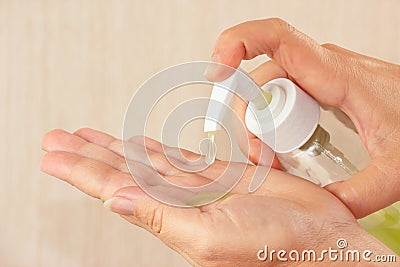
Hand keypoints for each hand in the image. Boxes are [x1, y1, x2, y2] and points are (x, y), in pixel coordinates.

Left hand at [41, 128, 392, 265]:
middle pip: (120, 171)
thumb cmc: (271, 244)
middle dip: (87, 155)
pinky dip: (155, 148)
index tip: (52, 156)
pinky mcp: (218, 174)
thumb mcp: (208, 237)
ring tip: (87, 137)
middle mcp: (176, 201)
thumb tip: (114, 200)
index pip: (112, 188)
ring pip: (144, 161)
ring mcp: (196, 186)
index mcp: (168, 217)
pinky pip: (177, 156)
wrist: (316, 235)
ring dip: (114, 148)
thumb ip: (159, 218)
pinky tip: (139, 143)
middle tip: (57, 139)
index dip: (80, 171)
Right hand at [204, 18, 399, 217]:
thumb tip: (320, 211)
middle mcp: (318, 67)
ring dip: (257, 125)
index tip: (217, 71)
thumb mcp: (395, 169)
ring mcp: (314, 75)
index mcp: (334, 74)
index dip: (237, 43)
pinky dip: (267, 121)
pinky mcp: (314, 84)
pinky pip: (276, 95)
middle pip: (258, 81)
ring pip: (263, 90)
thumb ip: (357, 195)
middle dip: (249, 121)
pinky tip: (278, 146)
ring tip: (273, 159)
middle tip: (263, 161)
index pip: (275, 38)